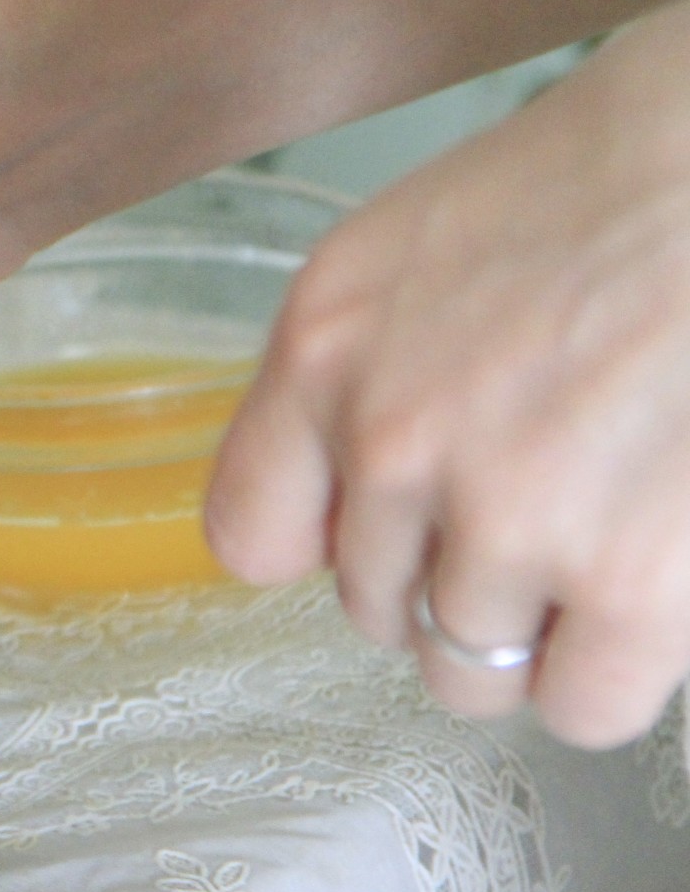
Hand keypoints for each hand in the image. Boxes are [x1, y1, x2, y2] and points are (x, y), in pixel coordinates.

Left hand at [206, 0, 689, 747]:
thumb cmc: (605, 187)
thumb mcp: (413, 252)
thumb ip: (354, 374)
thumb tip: (342, 509)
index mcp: (325, 351)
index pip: (248, 534)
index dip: (327, 547)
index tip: (388, 532)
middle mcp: (392, 443)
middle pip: (373, 610)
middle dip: (448, 580)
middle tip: (534, 514)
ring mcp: (508, 518)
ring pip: (470, 671)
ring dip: (531, 631)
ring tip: (596, 545)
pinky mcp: (631, 581)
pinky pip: (583, 703)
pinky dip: (609, 675)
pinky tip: (643, 602)